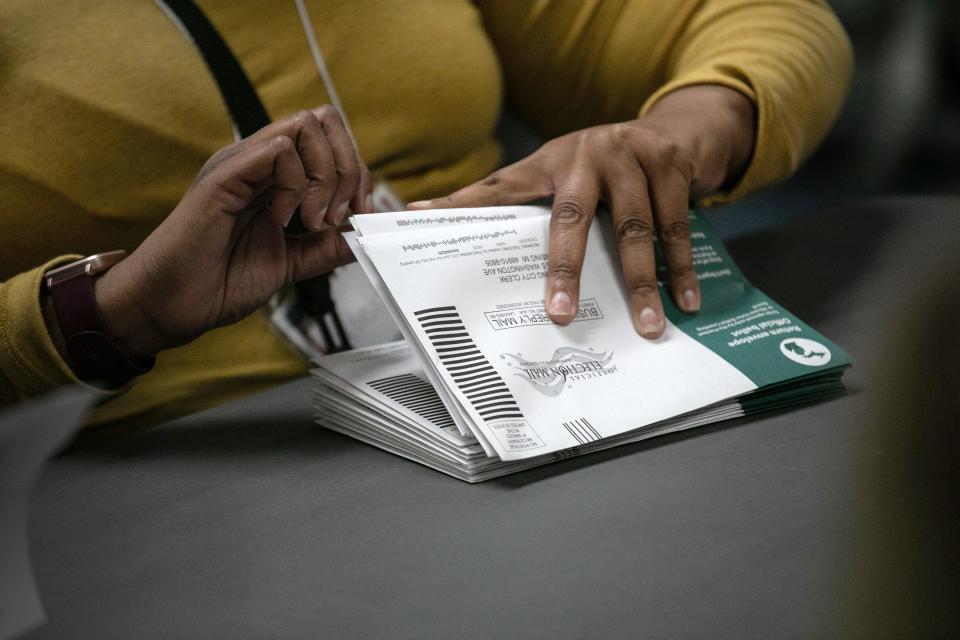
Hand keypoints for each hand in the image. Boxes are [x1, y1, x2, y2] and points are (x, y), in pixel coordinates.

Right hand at [91, 106, 372, 356]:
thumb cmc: (221, 282)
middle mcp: (258, 162)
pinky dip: (295, 185)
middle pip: (324, 121)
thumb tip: (366, 233)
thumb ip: (327, 247)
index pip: (329, 139)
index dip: (356, 172)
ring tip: (311, 221)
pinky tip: (283, 221)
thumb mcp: (292, 263)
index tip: (358, 216)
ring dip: (324, 176)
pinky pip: (277, 149)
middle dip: (348, 168)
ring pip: (305, 127)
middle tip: (336, 216)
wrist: (171, 304)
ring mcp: (240, 164)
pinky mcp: (224, 176)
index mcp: (274, 176)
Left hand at [409, 85, 755, 337]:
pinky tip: (684, 301)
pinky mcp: (670, 164)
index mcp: (546, 163)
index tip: (418, 217)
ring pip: (634, 228)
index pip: (497, 188)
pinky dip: (681, 268)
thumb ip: (528, 208)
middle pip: (570, 217)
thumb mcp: (563, 177)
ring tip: (645, 325)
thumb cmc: (604, 169)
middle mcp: (584, 155)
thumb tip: (462, 241)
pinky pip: (676, 226)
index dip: (458, 203)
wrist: (676, 127)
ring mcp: (629, 155)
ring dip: (640, 282)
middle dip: (566, 269)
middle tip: (562, 314)